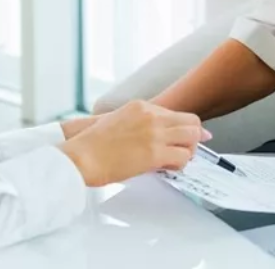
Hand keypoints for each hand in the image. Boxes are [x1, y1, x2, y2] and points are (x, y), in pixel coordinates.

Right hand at [60, 100, 209, 186]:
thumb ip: (138, 122)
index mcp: (141, 106)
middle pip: (191, 121)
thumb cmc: (91, 144)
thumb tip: (154, 134)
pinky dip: (181, 164)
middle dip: (194, 136)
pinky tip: (170, 168)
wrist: (80, 157)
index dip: (183, 127)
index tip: (188, 136)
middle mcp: (151, 116)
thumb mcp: (117, 120)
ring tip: (178, 160)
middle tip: (188, 149)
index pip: (175, 114)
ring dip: (189, 150)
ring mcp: (154, 133)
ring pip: (192, 137)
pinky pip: (182, 157)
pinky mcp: (154, 153)